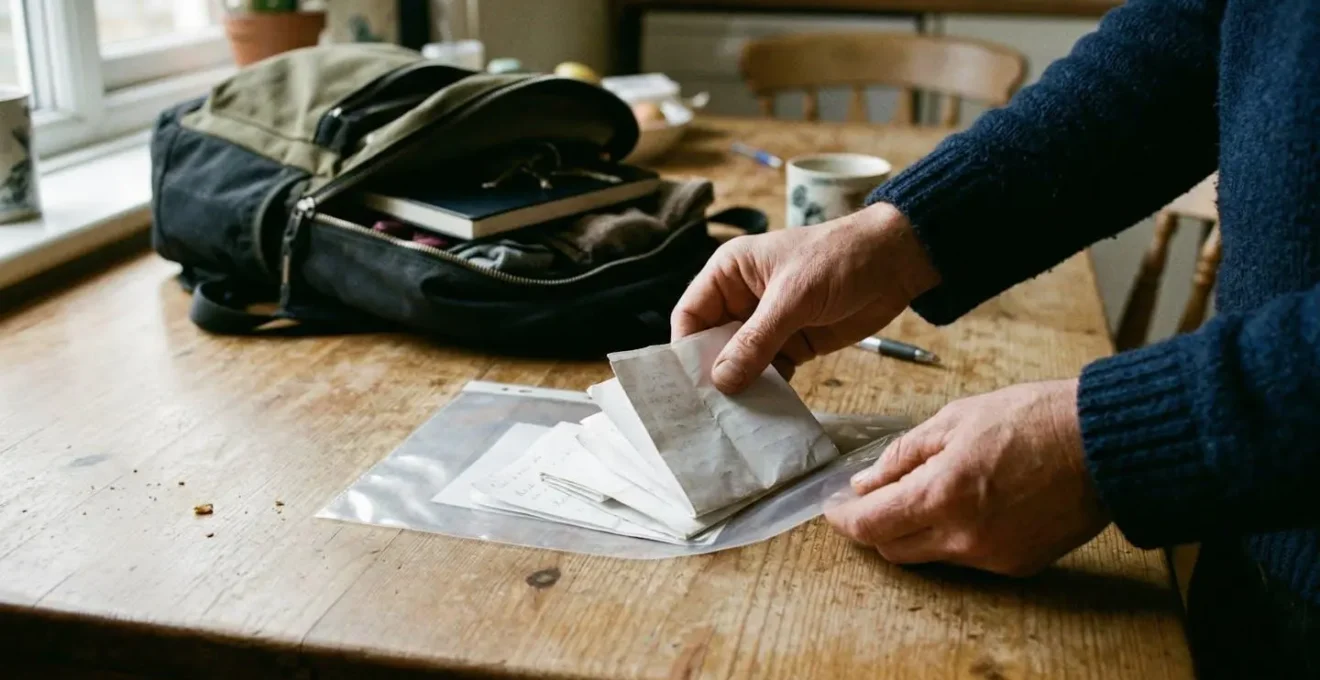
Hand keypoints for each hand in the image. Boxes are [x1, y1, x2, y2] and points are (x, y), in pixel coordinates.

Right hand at [671, 202, 939, 392]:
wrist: (897, 262)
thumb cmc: (838, 258)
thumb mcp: (792, 297)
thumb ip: (756, 340)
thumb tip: (721, 381)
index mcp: (729, 273)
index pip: (690, 315)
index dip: (685, 350)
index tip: (687, 386)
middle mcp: (742, 299)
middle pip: (711, 344)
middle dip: (712, 374)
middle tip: (708, 413)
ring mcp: (768, 324)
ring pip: (740, 362)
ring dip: (740, 387)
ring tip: (734, 420)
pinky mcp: (794, 343)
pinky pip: (770, 371)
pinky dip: (767, 390)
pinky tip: (765, 412)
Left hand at [824, 379, 1109, 576]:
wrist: (1104, 444)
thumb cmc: (1032, 420)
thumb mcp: (955, 420)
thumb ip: (903, 456)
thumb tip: (865, 482)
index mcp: (942, 496)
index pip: (870, 526)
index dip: (843, 520)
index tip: (832, 508)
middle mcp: (963, 537)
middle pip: (893, 549)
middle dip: (874, 527)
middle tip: (869, 500)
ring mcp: (992, 556)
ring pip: (929, 555)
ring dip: (914, 531)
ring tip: (921, 494)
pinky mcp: (1018, 565)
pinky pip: (967, 558)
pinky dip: (952, 536)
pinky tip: (964, 505)